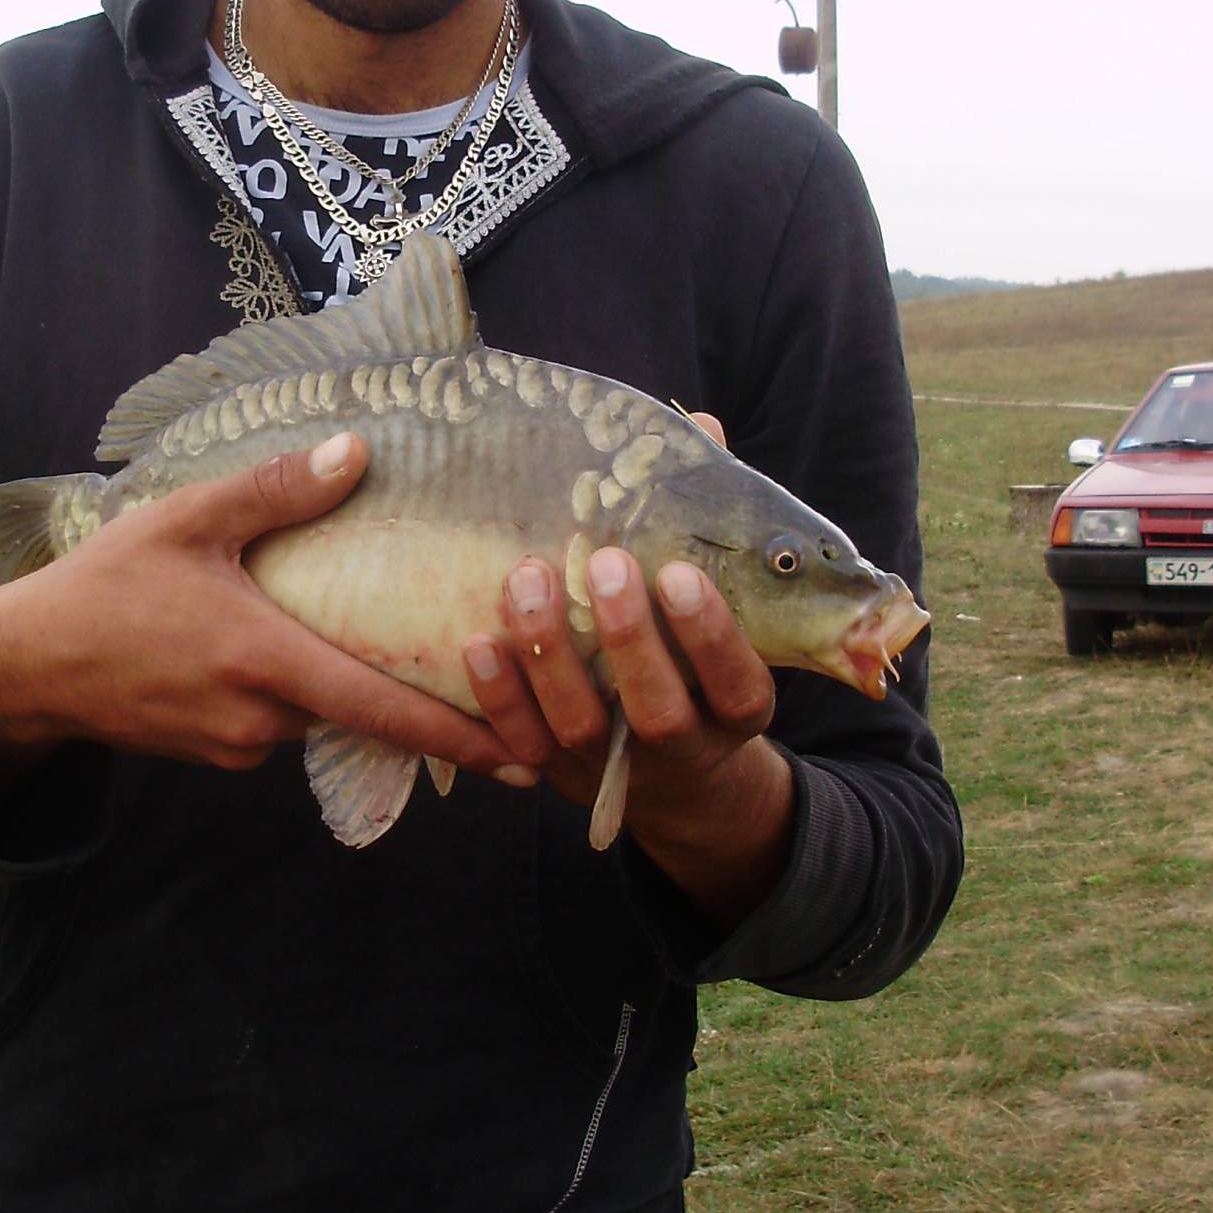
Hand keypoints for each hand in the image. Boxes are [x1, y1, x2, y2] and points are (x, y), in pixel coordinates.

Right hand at [0, 432, 516, 810]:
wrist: (26, 665)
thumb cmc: (106, 585)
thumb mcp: (187, 519)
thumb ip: (276, 490)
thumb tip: (358, 451)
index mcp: (267, 661)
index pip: (385, 709)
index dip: (460, 737)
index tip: (524, 756)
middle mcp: (262, 718)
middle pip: (361, 708)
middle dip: (411, 694)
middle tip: (472, 667)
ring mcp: (239, 743)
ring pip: (317, 711)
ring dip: (338, 679)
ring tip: (347, 629)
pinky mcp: (216, 752)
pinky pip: (276, 719)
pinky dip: (290, 687)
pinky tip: (269, 643)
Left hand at [460, 411, 795, 922]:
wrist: (675, 782)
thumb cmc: (693, 663)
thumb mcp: (716, 610)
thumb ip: (706, 528)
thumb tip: (704, 430)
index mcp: (735, 711)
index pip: (736, 682)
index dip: (711, 634)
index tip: (680, 573)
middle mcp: (680, 749)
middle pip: (656, 710)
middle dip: (628, 638)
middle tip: (605, 562)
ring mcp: (611, 768)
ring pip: (580, 726)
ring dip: (550, 654)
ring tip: (528, 579)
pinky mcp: (554, 774)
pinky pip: (521, 743)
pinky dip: (498, 697)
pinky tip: (477, 643)